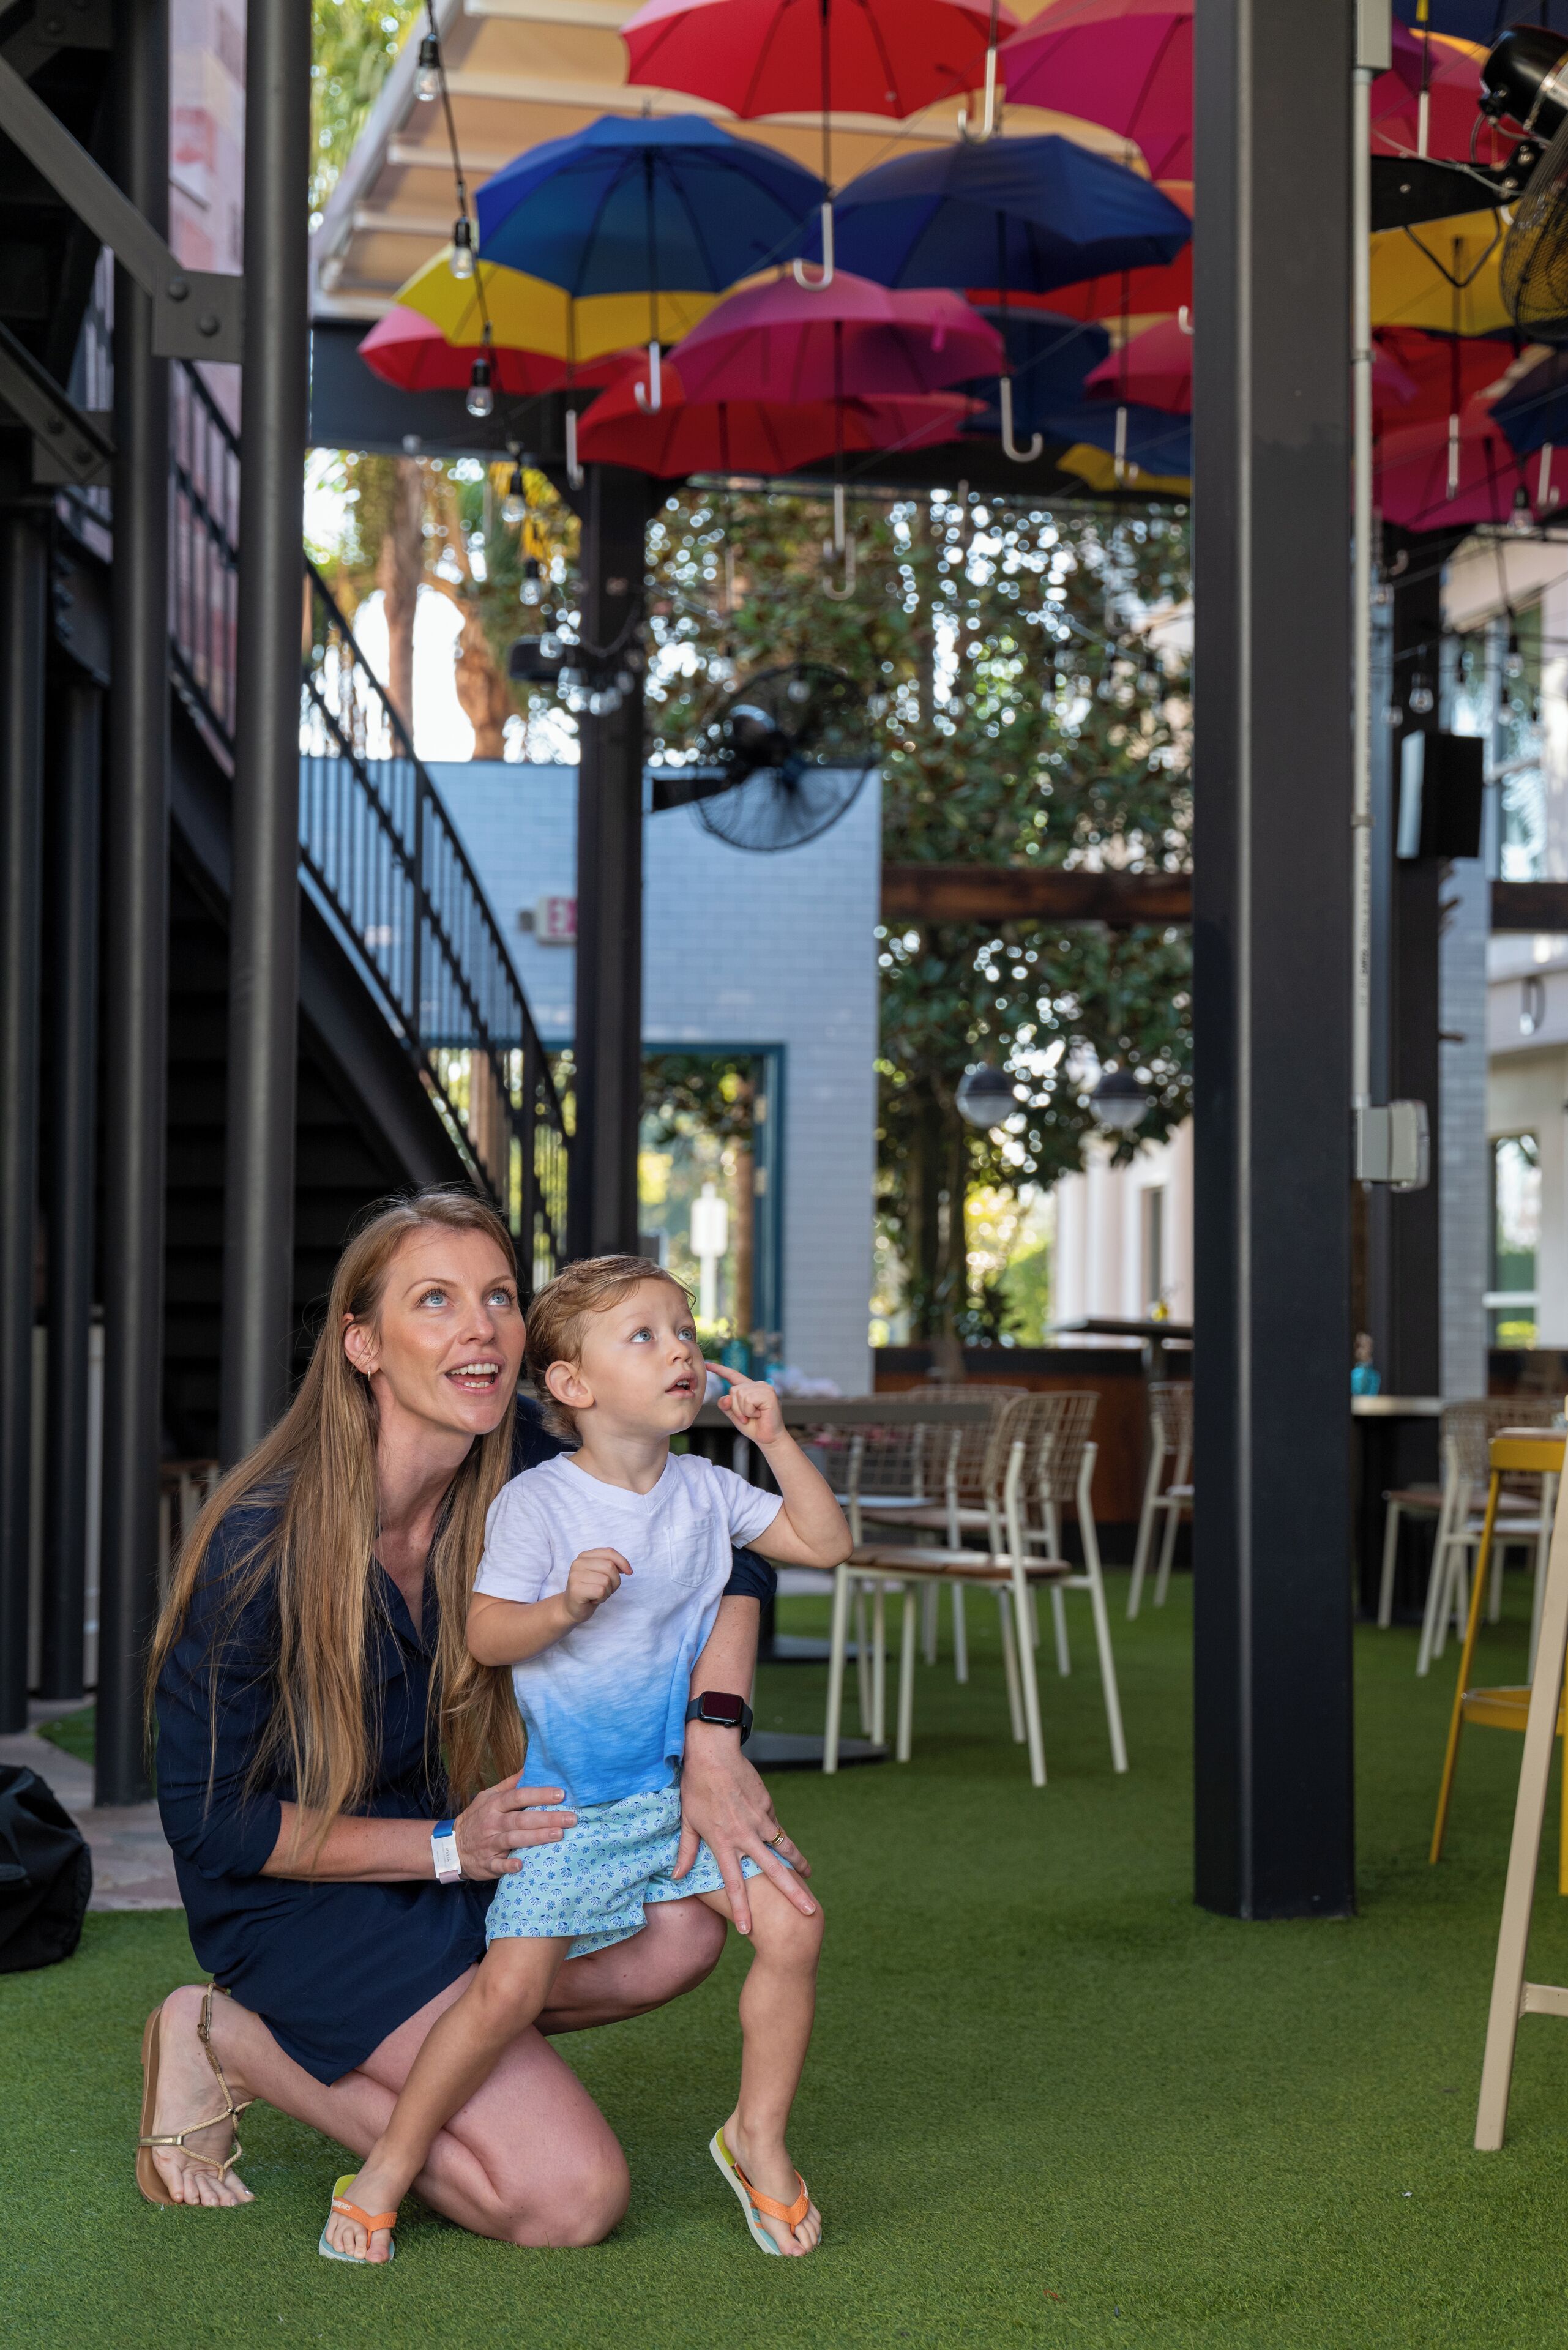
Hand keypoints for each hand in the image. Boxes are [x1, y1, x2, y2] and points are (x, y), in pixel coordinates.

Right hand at [453, 1776, 576, 1879]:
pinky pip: (498, 1865)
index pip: (519, 1796)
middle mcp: (493, 1823)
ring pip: (514, 1839)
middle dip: (547, 1818)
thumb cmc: (477, 1818)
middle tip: (570, 1818)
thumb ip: (510, 1784)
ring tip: (558, 1835)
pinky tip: (522, 1865)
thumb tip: (530, 1767)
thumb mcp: (488, 1796)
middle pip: (521, 1818)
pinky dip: (509, 1866)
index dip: (539, 1794)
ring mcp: (490, 1844)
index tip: (561, 1794)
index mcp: (494, 1805)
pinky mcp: (487, 1863)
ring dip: (536, 1837)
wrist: (451, 1847)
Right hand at [564, 1545, 629, 1623]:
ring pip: (606, 1580)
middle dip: (615, 1581)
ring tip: (598, 1594)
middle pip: (610, 1566)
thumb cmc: (590, 1590)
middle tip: (606, 1589)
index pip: (609, 1552)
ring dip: (608, 1591)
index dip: (623, 1561)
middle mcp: (578, 1563)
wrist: (571, 1608)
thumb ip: (612, 1566)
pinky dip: (602, 1598)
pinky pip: (601, 1591)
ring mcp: (575, 1575)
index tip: (629, 1572)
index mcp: (585, 1556)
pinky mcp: (576, 1589)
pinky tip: (593, 1600)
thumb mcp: (602, 1574)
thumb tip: (626, 1568)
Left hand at [673, 1722, 813, 1935]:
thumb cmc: (696, 1787)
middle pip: (773, 1871)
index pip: (734, 1884)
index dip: (742, 1909)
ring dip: (798, 1863)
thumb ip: (686, 1851)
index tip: (749, 1931)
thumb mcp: (687, 1821)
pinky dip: (781, 1835)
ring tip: (809, 1878)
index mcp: (723, 1842)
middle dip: (792, 1893)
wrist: (715, 1753)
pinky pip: (775, 1825)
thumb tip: (677, 1876)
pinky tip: (784, 1842)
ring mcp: (760, 1819)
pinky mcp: (768, 1805)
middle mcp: (745, 1835)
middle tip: (808, 1912)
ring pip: (784, 1846)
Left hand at [704, 1361, 783, 1444]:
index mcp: (748, 1388)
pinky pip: (748, 1400)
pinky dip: (750, 1411)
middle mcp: (756, 1385)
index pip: (732, 1375)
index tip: (707, 1364)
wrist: (768, 1438)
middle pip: (733, 1390)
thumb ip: (726, 1405)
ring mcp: (764, 1388)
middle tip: (747, 1417)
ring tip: (754, 1416)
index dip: (719, 1370)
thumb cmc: (753, 1426)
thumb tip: (726, 1398)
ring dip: (743, 1411)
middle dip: (736, 1408)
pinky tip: (759, 1414)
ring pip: (740, 1394)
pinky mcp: (768, 1393)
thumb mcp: (734, 1415)